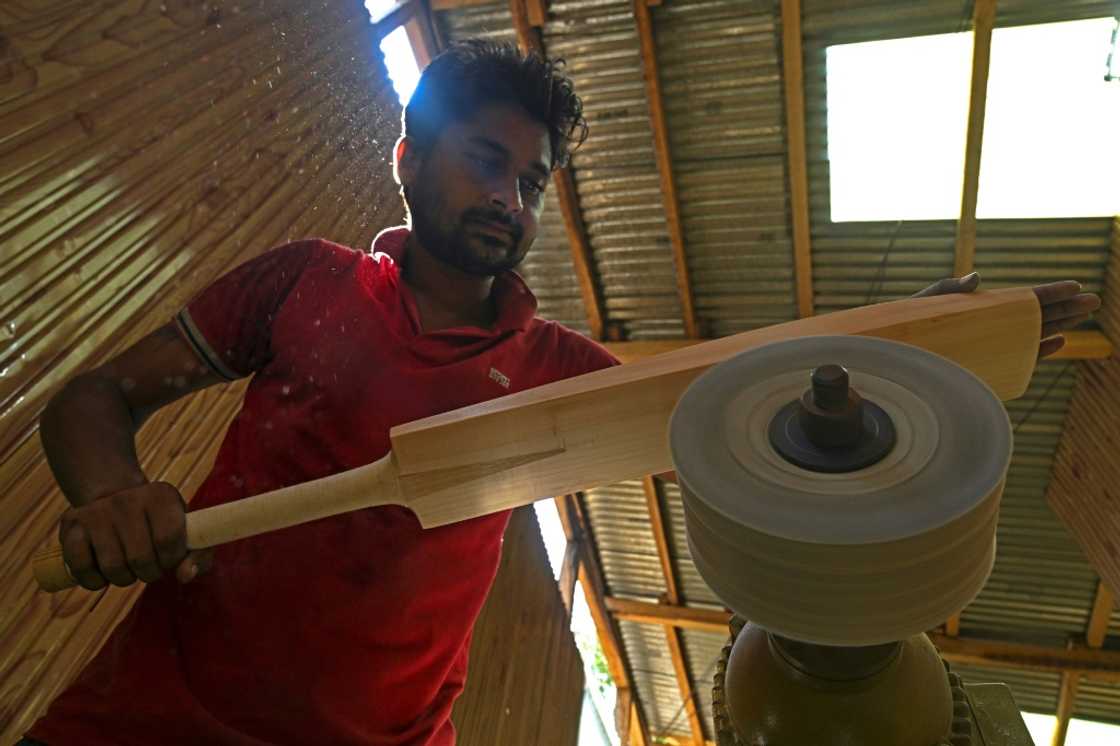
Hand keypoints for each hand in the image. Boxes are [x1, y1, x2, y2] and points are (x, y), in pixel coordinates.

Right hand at [58, 482, 212, 589]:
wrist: (112, 494)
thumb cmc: (156, 520)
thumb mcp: (183, 527)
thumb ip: (197, 554)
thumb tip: (185, 576)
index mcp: (161, 496)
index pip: (169, 540)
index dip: (171, 560)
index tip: (168, 558)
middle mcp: (127, 500)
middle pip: (141, 558)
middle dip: (149, 573)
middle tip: (148, 566)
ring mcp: (96, 512)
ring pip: (113, 567)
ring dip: (124, 579)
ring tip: (128, 568)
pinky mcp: (71, 526)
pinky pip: (82, 568)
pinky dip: (95, 580)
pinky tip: (103, 572)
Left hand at [913, 273, 1101, 359]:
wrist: (892, 353)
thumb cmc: (906, 325)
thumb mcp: (928, 302)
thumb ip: (952, 289)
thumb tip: (979, 278)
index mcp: (981, 308)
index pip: (1022, 299)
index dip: (1048, 293)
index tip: (1073, 285)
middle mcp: (991, 327)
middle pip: (1035, 316)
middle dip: (1065, 308)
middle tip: (1093, 301)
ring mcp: (991, 348)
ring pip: (1033, 335)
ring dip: (1059, 326)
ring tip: (1082, 315)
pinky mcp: (987, 368)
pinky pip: (1019, 361)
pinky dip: (1038, 352)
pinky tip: (1058, 341)